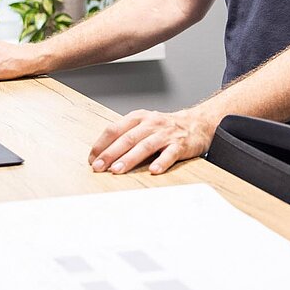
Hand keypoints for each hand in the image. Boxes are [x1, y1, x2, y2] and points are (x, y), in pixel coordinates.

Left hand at [88, 107, 215, 174]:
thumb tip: (101, 154)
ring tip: (117, 170)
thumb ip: (126, 135)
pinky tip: (153, 171)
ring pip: (145, 146)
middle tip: (98, 167)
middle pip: (128, 138)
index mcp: (139, 118)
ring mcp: (166, 134)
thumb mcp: (144, 124)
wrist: (197, 123)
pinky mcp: (180, 145)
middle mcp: (151, 124)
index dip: (102, 144)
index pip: (115, 129)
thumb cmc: (165, 127)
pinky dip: (161, 162)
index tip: (92, 158)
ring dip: (130, 158)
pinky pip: (169, 154)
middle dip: (111, 153)